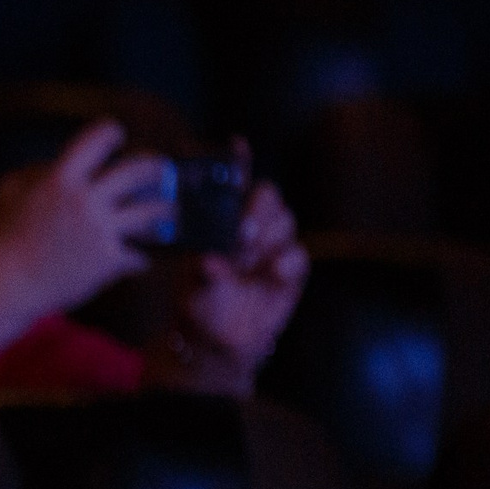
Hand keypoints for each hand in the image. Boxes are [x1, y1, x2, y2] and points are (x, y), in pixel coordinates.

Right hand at [0, 120, 174, 319]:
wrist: (7, 285)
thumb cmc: (3, 237)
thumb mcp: (8, 190)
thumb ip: (35, 171)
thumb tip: (57, 164)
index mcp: (60, 178)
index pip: (98, 139)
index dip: (111, 133)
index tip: (117, 137)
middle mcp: (85, 200)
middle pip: (138, 170)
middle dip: (154, 165)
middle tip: (159, 168)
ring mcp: (100, 231)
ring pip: (151, 212)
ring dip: (165, 209)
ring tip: (170, 210)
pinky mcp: (108, 261)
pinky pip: (138, 254)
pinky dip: (141, 257)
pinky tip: (142, 258)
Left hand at [159, 168, 309, 395]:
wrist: (215, 343)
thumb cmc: (198, 305)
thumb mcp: (191, 287)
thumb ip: (201, 272)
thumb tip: (211, 262)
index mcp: (222, 223)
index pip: (233, 187)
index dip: (238, 164)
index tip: (237, 145)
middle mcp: (251, 229)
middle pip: (268, 197)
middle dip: (259, 207)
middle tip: (244, 230)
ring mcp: (272, 249)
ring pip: (285, 222)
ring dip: (270, 233)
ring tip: (250, 255)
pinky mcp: (290, 273)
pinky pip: (298, 256)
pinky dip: (288, 260)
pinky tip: (273, 270)